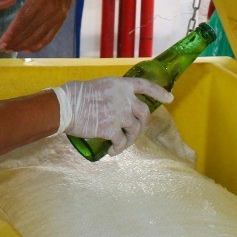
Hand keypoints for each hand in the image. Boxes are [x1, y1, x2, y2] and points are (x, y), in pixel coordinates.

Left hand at [0, 0, 78, 53]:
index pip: (22, 22)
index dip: (11, 35)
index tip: (1, 44)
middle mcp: (49, 10)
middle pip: (30, 32)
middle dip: (15, 42)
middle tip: (3, 49)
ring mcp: (57, 16)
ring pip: (39, 37)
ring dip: (25, 45)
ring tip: (12, 49)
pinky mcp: (62, 19)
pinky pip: (50, 36)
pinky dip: (39, 45)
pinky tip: (28, 49)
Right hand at [53, 76, 172, 155]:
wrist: (66, 106)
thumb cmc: (76, 95)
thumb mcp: (99, 87)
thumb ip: (113, 95)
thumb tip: (116, 106)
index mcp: (121, 85)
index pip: (145, 86)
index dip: (159, 92)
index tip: (170, 98)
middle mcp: (124, 99)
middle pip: (144, 113)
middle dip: (143, 125)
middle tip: (137, 132)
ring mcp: (120, 114)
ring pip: (135, 130)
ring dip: (131, 140)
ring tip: (121, 145)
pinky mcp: (111, 129)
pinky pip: (121, 142)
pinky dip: (118, 149)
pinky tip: (111, 152)